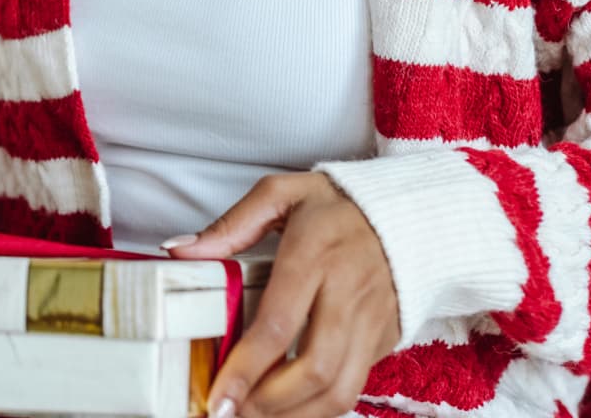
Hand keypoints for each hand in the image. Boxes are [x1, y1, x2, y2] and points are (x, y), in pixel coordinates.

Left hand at [166, 173, 399, 417]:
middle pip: (313, 370)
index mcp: (315, 255)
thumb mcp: (281, 194)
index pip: (278, 326)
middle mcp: (348, 293)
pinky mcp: (386, 339)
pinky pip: (355, 385)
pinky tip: (289, 406)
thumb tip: (179, 250)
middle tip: (230, 413)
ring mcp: (372, 321)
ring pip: (340, 390)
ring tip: (255, 415)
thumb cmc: (338, 204)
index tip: (218, 396)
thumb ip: (230, 225)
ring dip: (295, 415)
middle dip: (268, 404)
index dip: (245, 368)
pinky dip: (321, 406)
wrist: (410, 210)